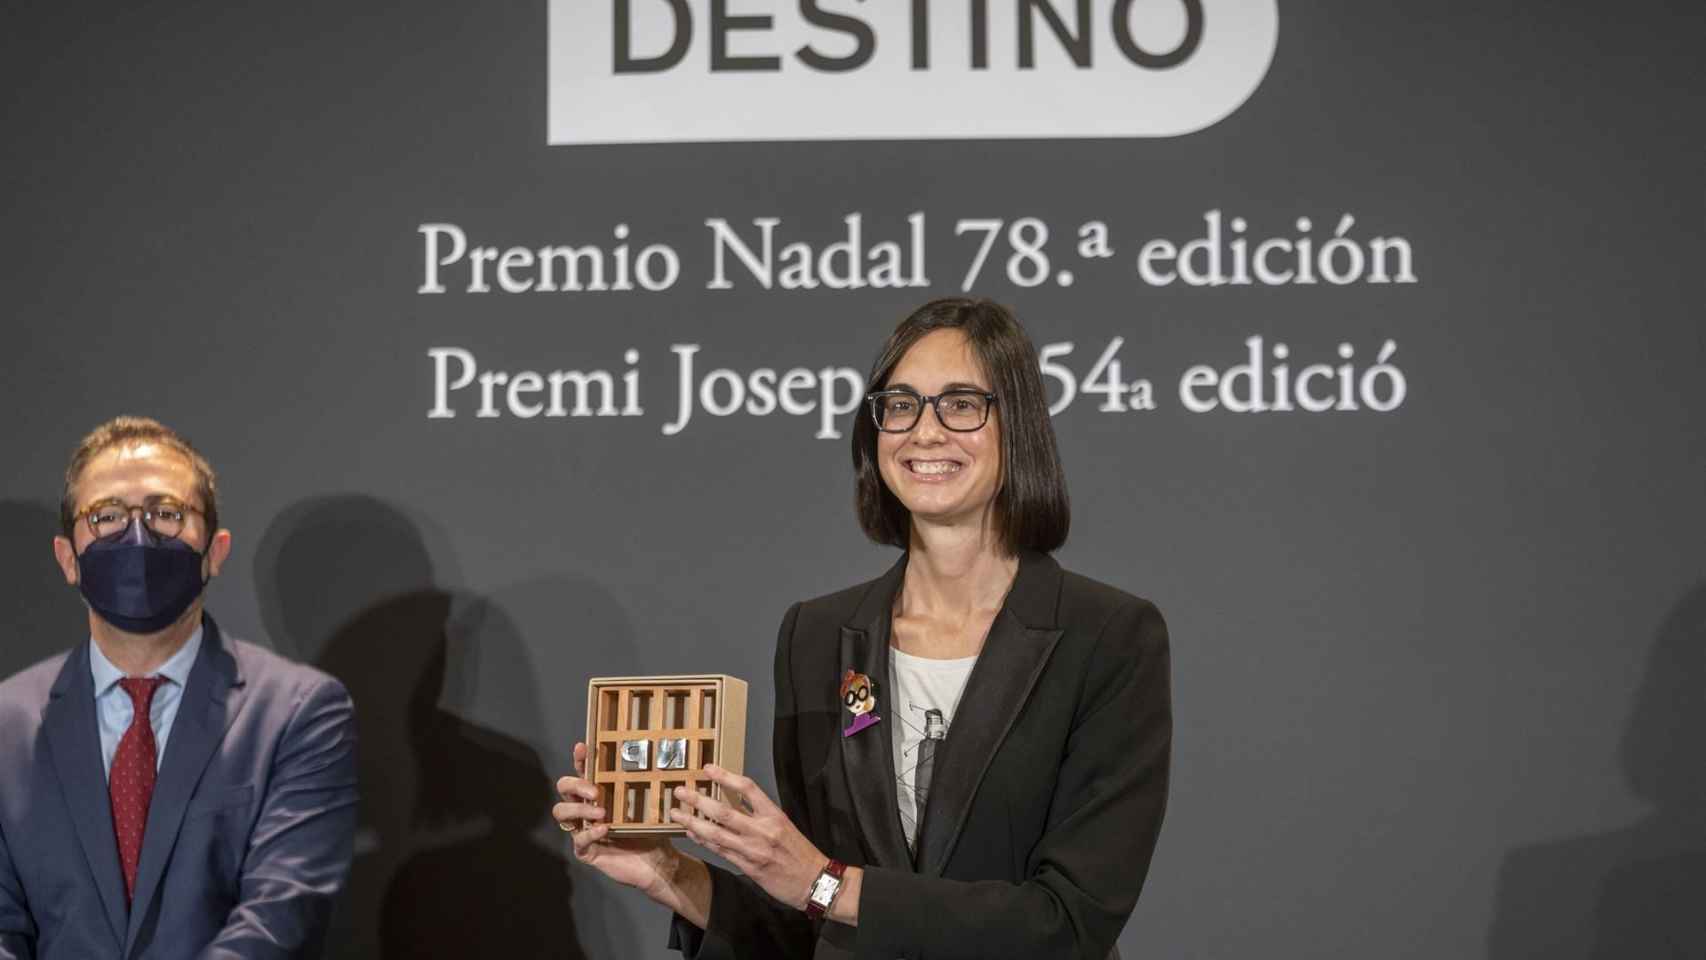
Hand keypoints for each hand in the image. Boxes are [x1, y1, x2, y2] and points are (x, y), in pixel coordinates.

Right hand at [553, 742, 681, 897]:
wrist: (658, 863)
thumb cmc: (652, 831)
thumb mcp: (647, 805)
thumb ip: (641, 786)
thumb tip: (649, 759)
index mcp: (598, 795)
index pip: (583, 771)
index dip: (580, 759)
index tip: (583, 747)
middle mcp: (586, 810)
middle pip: (563, 789)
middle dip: (575, 785)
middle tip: (594, 791)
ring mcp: (583, 830)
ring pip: (562, 813)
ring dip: (580, 810)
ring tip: (601, 812)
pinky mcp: (586, 851)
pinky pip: (578, 840)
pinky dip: (589, 832)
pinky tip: (603, 829)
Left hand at [669, 764, 825, 910]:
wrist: (814, 881)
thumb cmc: (800, 852)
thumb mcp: (785, 826)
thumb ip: (761, 815)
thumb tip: (734, 802)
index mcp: (774, 815)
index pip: (747, 788)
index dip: (726, 776)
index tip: (708, 768)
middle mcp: (762, 830)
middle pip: (724, 811)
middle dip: (699, 800)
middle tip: (680, 791)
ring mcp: (753, 850)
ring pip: (716, 833)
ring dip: (693, 822)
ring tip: (677, 814)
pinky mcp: (748, 867)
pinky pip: (720, 851)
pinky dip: (704, 841)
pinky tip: (692, 834)